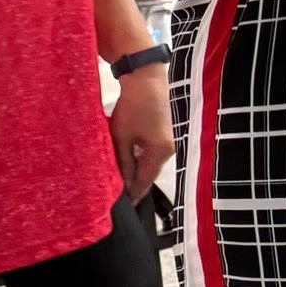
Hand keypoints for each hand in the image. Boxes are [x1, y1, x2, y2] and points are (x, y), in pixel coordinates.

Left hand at [110, 64, 174, 201]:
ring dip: (135, 171)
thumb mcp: (122, 137)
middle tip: (117, 196)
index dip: (133, 194)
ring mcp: (168, 141)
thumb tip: (122, 184)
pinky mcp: (163, 133)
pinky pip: (150, 153)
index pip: (145, 181)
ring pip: (149, 163)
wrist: (147, 80)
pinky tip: (126, 161)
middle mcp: (168, 150)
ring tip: (119, 180)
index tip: (123, 206)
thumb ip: (122, 161)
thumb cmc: (133, 107)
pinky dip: (139, 158)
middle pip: (148, 173)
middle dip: (133, 184)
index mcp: (159, 153)